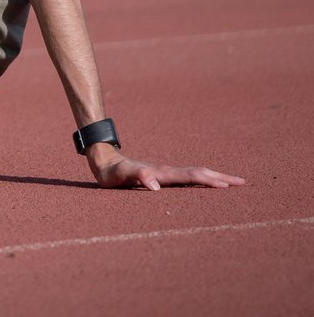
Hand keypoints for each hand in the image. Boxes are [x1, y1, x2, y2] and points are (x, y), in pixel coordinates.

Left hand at [87, 146, 245, 189]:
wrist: (104, 162)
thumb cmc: (113, 172)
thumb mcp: (123, 176)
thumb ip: (139, 177)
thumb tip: (155, 186)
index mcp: (163, 172)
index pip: (191, 176)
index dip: (209, 180)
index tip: (229, 185)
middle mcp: (168, 171)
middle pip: (199, 173)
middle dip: (221, 177)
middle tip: (243, 182)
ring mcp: (166, 173)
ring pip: (195, 175)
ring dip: (214, 178)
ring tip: (232, 183)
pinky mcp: (162, 176)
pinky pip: (187, 179)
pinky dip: (202, 181)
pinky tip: (206, 186)